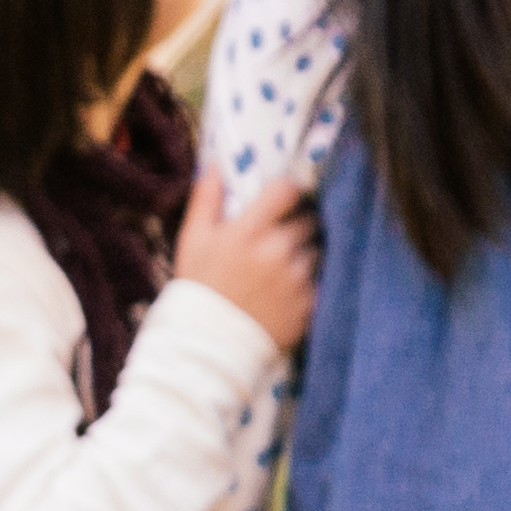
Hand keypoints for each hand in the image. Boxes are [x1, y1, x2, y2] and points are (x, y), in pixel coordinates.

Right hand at [175, 165, 319, 343]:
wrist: (208, 344)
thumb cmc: (199, 288)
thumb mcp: (193, 240)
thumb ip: (207, 199)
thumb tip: (216, 165)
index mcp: (250, 230)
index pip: (287, 191)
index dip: (287, 192)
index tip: (282, 199)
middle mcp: (278, 250)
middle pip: (307, 220)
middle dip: (295, 225)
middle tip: (279, 237)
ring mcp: (296, 278)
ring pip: (314, 251)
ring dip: (303, 254)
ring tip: (281, 268)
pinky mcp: (308, 304)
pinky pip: (317, 281)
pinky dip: (307, 282)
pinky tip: (286, 291)